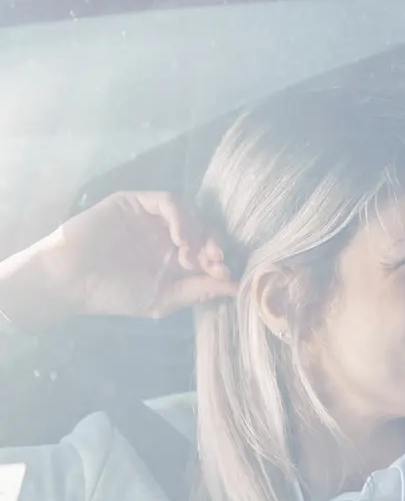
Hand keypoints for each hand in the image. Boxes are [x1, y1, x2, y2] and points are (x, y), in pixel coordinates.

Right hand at [0, 191, 235, 329]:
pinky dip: (181, 217)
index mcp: (174, 257)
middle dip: (215, 245)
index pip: (209, 251)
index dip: (222, 261)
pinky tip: (179, 238)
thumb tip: (238, 288)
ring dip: (199, 232)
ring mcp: (151, 218)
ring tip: (190, 254)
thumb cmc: (112, 293)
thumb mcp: (162, 299)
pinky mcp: (135, 203)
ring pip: (191, 213)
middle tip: (215, 261)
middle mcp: (166, 235)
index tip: (225, 274)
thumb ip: (198, 291)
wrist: (70, 280)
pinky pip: (168, 201)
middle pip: (205, 229)